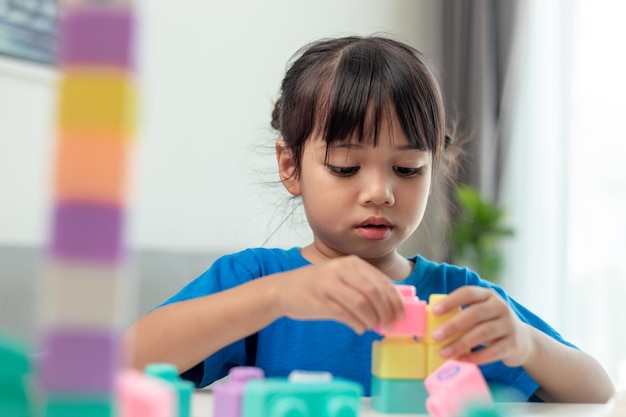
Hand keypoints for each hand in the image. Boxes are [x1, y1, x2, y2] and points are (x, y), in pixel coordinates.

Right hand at [267, 255, 404, 334]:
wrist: (283, 290)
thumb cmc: (317, 286)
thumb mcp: (341, 278)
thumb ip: (363, 287)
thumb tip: (389, 308)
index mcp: (351, 263)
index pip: (381, 281)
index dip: (395, 300)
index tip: (401, 314)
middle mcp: (341, 270)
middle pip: (374, 292)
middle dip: (386, 311)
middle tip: (390, 325)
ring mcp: (329, 284)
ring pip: (362, 304)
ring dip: (372, 319)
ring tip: (373, 327)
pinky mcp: (320, 300)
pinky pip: (346, 315)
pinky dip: (358, 324)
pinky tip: (360, 328)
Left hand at [431, 286, 534, 367]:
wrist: (523, 341)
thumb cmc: (490, 324)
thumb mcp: (480, 313)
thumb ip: (461, 313)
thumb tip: (430, 320)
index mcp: (488, 295)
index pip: (468, 293)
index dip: (451, 301)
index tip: (434, 310)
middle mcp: (500, 307)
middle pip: (475, 313)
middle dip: (453, 325)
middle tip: (435, 336)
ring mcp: (509, 325)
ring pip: (483, 333)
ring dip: (460, 344)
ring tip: (444, 353)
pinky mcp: (513, 344)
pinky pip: (492, 351)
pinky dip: (475, 357)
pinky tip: (461, 360)